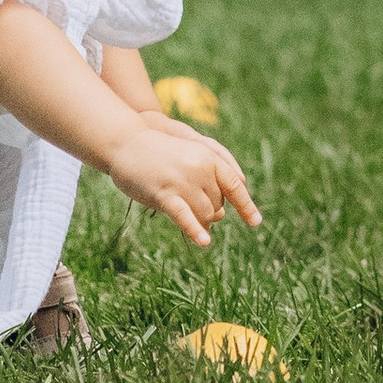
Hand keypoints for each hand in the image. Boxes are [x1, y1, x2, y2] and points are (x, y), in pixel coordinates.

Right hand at [107, 117, 259, 248]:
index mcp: (209, 156)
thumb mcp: (188, 156)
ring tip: (180, 209)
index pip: (234, 185)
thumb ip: (208, 179)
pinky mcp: (165, 193)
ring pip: (204, 214)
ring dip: (199, 221)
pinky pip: (185, 216)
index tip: (256, 223)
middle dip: (208, 211)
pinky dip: (195, 230)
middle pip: (217, 204)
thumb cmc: (158, 152)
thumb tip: (220, 215)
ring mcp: (183, 181)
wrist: (126, 141)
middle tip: (189, 204)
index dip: (246, 205)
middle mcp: (201, 168)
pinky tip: (204, 241)